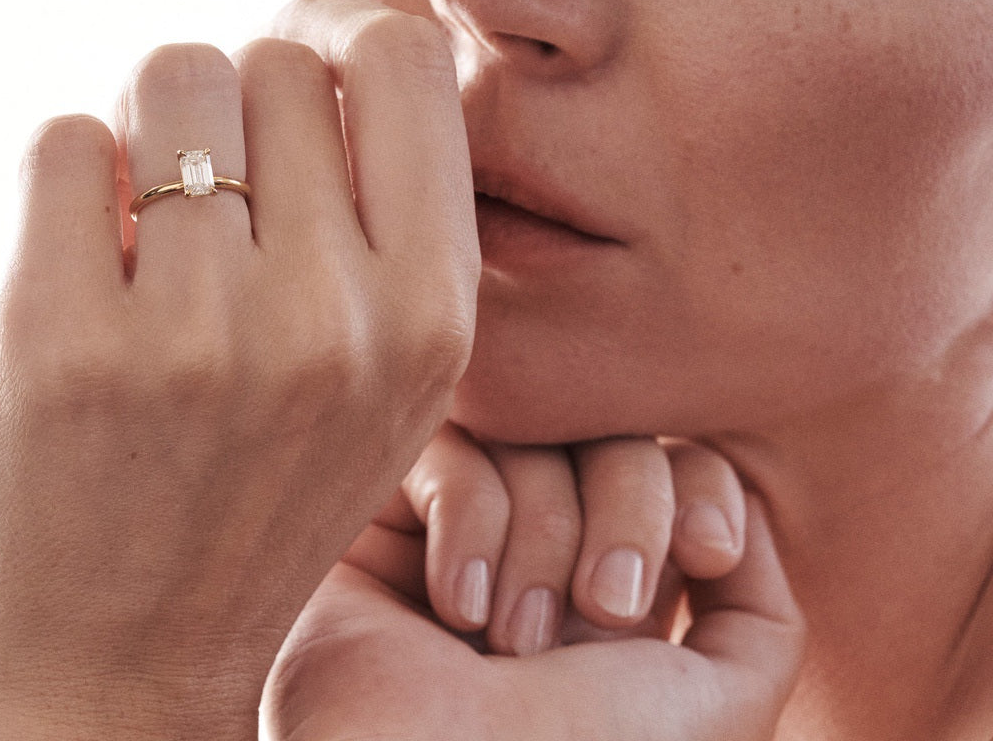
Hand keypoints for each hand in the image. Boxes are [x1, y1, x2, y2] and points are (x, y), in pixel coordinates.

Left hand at [0, 0, 480, 739]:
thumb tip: (318, 45)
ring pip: (170, 74)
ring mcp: (196, 331)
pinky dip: (66, 179)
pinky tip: (85, 262)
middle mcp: (332, 317)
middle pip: (274, 58)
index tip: (297, 49)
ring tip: (146, 222)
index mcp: (430, 315)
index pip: (402, 58)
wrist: (122, 674)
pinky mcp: (59, 341)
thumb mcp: (388, 377)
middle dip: (236, 98)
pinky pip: (63, 138)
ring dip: (149, 127)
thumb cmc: (259, 498)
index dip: (338, 26)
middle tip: (211, 187)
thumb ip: (386, 219)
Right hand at [264, 472, 801, 740]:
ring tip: (506, 641)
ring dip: (538, 538)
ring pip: (536, 435)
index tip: (704, 552)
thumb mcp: (712, 712)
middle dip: (627, 512)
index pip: (681, 465)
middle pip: (617, 437)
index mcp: (622, 589)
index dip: (703, 487)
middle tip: (602, 609)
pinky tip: (451, 610)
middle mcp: (547, 548)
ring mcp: (467, 525)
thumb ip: (759, 617)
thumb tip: (742, 515)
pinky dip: (467, 523)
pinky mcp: (388, 509)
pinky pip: (455, 448)